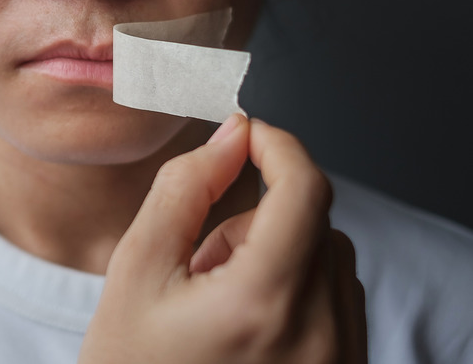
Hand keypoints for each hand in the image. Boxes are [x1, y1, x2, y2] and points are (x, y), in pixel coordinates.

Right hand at [78, 115, 366, 363]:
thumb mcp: (136, 270)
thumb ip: (184, 188)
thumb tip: (230, 135)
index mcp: (263, 305)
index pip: (305, 189)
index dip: (278, 146)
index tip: (249, 135)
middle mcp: (320, 336)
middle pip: (314, 221)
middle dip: (258, 216)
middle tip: (202, 256)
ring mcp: (339, 361)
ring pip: (328, 257)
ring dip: (276, 252)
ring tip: (218, 296)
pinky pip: (337, 297)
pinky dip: (295, 284)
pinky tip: (247, 319)